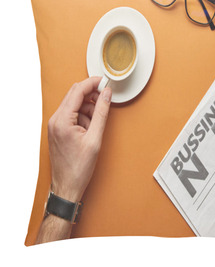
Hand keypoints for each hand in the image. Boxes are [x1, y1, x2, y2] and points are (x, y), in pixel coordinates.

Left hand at [48, 77, 111, 201]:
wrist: (67, 185)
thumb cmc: (78, 167)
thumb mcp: (95, 138)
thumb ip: (101, 113)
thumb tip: (106, 94)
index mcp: (62, 120)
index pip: (77, 91)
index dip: (92, 83)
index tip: (104, 81)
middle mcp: (55, 120)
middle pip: (74, 95)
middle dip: (91, 96)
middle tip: (105, 100)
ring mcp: (55, 125)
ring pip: (75, 105)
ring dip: (88, 110)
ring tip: (95, 127)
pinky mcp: (58, 130)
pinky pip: (72, 115)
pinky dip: (83, 118)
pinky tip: (89, 130)